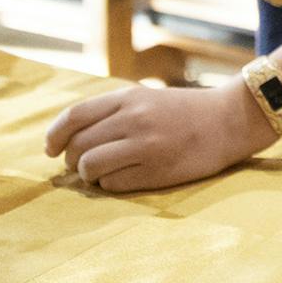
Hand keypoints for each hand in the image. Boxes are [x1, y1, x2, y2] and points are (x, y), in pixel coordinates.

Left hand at [46, 82, 276, 192]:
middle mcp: (134, 119)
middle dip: (71, 160)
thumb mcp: (147, 99)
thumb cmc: (184, 112)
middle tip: (82, 165)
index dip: (54, 136)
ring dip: (89, 175)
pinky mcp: (157, 170)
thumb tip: (67, 139)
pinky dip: (110, 185)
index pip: (74, 117)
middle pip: (77, 145)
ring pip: (90, 166)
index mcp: (129, 97)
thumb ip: (111, 111)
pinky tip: (124, 178)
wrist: (230, 120)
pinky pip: (112, 184)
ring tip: (102, 174)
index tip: (51, 149)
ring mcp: (146, 145)